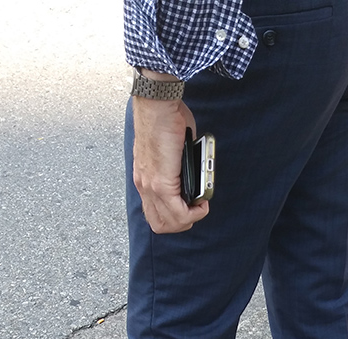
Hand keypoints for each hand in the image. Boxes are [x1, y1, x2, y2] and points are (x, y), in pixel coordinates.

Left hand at [132, 94, 209, 233]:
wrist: (157, 105)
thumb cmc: (164, 118)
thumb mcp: (171, 149)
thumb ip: (179, 164)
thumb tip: (193, 169)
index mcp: (145, 179)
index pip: (154, 213)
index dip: (175, 215)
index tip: (190, 203)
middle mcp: (144, 186)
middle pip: (160, 225)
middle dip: (183, 223)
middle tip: (196, 209)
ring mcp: (151, 186)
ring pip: (169, 224)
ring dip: (190, 219)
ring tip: (201, 205)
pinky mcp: (161, 183)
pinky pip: (179, 213)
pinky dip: (195, 213)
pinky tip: (203, 202)